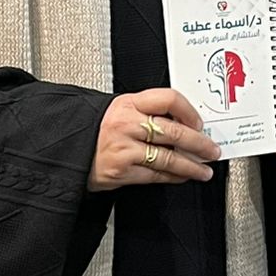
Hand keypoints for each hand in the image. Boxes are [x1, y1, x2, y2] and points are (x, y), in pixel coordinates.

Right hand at [88, 88, 219, 190]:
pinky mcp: (121, 171)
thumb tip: (182, 123)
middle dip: (199, 143)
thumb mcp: (118, 109)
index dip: (189, 112)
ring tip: (204, 170)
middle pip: (175, 132)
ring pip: (169, 157)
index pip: (169, 99)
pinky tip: (182, 176)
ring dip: (191, 166)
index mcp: (128, 103)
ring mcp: (124, 149)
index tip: (199, 123)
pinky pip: (155, 175)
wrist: (64, 150)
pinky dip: (173, 176)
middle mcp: (127, 124)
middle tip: (211, 149)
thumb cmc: (92, 130)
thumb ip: (147, 112)